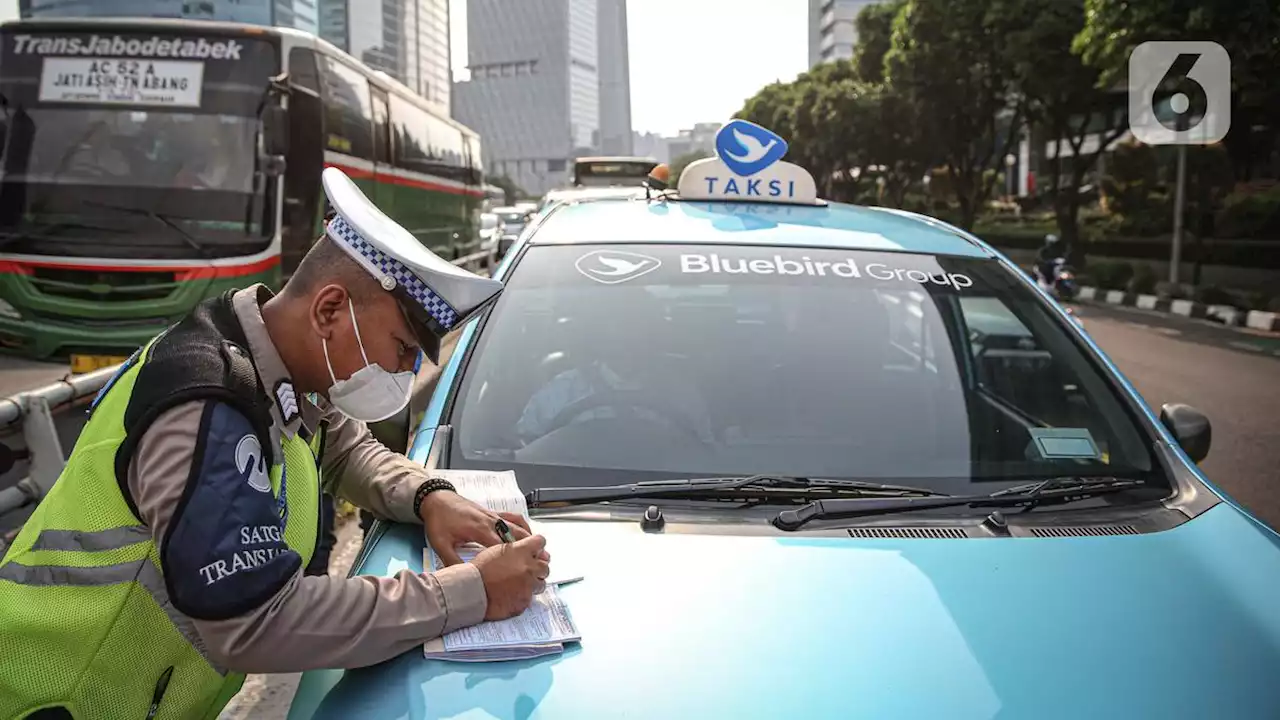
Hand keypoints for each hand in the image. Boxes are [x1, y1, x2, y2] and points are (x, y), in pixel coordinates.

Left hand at [419, 490, 534, 564]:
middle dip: (530, 548)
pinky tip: (528, 532)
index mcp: (479, 530)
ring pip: (517, 526)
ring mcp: (493, 516)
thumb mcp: (440, 544)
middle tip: (543, 560)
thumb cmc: (438, 521)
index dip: (516, 557)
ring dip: (530, 537)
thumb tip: (461, 579)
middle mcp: (490, 522)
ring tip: (541, 549)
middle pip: (516, 535)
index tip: (527, 568)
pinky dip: (523, 524)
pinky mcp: (492, 512)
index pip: (502, 546)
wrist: (436, 499)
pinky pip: (512, 517)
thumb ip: (452, 562)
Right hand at [473, 535, 549, 619]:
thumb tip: (519, 551)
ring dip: (533, 583)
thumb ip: (513, 549)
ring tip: (521, 585)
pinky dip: (524, 596)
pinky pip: (530, 598)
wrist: (473, 590)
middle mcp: (529, 567)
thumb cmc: (479, 570)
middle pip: (545, 565)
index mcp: (522, 551)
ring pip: (541, 583)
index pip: (540, 542)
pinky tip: (513, 595)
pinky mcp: (525, 601)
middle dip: (538, 567)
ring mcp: (529, 585)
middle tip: (528, 570)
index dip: (537, 546)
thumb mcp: (496, 550)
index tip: (535, 550)